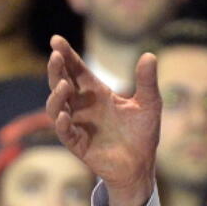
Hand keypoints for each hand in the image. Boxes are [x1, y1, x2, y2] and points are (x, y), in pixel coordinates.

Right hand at [45, 35, 160, 205]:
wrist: (142, 166)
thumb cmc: (142, 135)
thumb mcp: (149, 104)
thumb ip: (147, 81)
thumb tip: (150, 54)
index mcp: (97, 94)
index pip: (77, 70)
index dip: (67, 55)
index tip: (56, 39)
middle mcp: (83, 107)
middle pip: (62, 83)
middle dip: (56, 69)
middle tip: (56, 56)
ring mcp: (77, 125)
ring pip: (56, 106)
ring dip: (57, 95)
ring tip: (64, 85)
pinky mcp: (78, 144)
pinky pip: (64, 133)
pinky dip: (62, 124)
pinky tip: (64, 116)